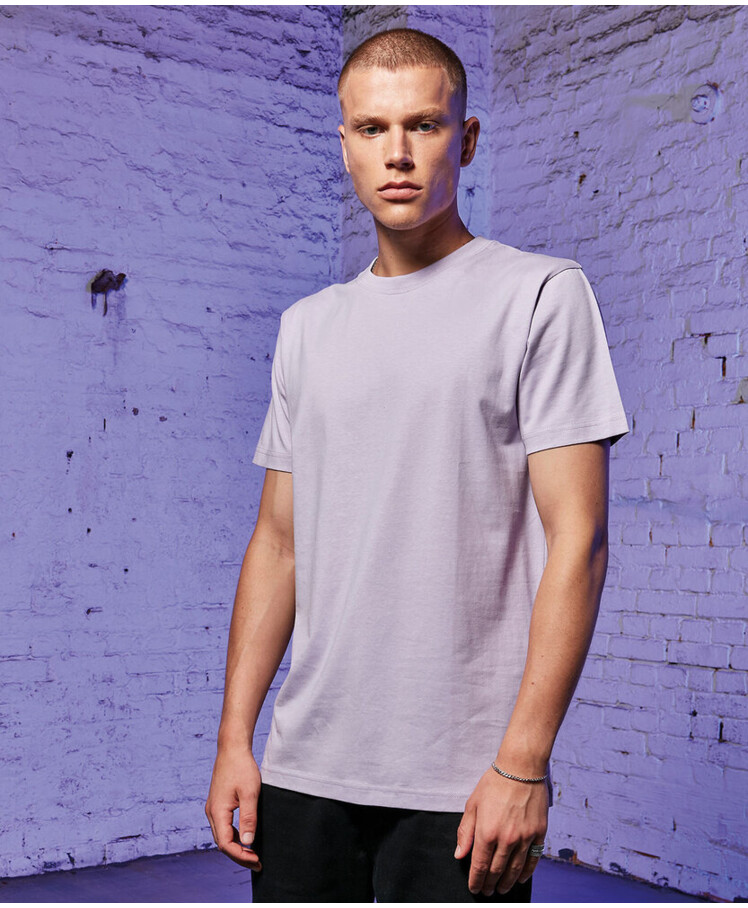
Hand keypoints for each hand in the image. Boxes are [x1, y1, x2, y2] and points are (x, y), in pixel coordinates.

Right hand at [205, 744, 262, 870]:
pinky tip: (246, 838)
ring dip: (236, 847)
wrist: (232, 748)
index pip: (225, 844)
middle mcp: (211, 813)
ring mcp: (213, 808)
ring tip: (253, 854)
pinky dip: (233, 836)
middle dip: (239, 855)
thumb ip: (248, 818)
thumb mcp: (250, 793)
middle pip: (222, 843)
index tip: (257, 860)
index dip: (241, 856)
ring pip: (222, 836)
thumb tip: (248, 842)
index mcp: (217, 812)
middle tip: (258, 863)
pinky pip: (223, 827)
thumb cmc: (242, 767)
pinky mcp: (218, 804)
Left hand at [454, 765, 547, 895]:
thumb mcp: (473, 804)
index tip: (474, 888)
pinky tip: (521, 878)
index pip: (479, 865)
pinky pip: (533, 860)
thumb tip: (460, 854)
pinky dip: (526, 873)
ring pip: (515, 869)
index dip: (476, 880)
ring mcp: (525, 837)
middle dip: (490, 884)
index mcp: (487, 832)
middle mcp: (506, 838)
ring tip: (501, 889)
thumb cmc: (494, 783)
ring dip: (507, 882)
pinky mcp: (538, 833)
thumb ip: (465, 832)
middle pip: (496, 870)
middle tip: (487, 891)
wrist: (521, 769)